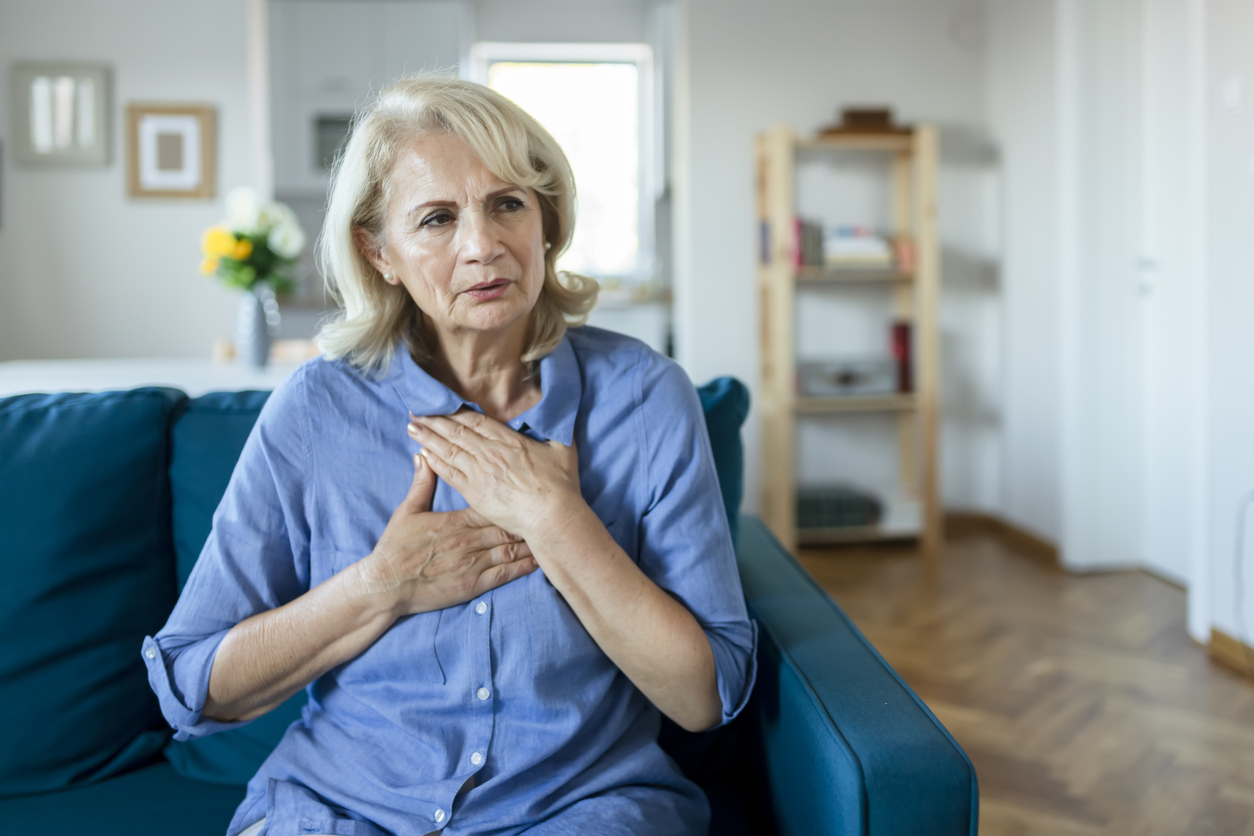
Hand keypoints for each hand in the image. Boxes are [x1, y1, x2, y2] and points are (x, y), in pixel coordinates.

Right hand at [357, 453, 537, 616]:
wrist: (386, 584)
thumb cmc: (395, 548)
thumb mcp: (407, 511)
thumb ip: (421, 483)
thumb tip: (424, 455)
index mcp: (457, 520)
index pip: (492, 504)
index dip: (513, 499)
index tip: (529, 491)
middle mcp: (470, 540)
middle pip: (508, 524)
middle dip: (529, 518)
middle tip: (550, 510)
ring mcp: (474, 563)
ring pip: (511, 548)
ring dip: (532, 541)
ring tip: (552, 533)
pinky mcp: (474, 584)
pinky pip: (505, 574)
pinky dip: (524, 566)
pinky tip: (540, 561)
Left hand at [407, 410, 580, 540]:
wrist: (551, 516)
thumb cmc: (561, 485)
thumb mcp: (564, 449)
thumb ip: (556, 430)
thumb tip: (559, 415)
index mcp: (509, 440)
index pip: (476, 421)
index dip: (456, 412)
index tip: (442, 404)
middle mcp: (490, 453)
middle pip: (456, 432)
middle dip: (434, 420)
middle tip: (416, 411)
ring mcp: (480, 473)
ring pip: (448, 450)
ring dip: (428, 437)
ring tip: (412, 427)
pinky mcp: (475, 493)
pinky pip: (449, 474)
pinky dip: (434, 462)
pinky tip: (422, 454)